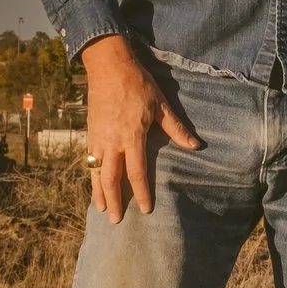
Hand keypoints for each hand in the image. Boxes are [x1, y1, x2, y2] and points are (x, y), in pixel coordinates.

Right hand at [81, 35, 200, 222]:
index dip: (141, 192)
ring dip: (99, 193)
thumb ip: (176, 128)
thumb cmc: (138, 84)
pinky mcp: (89, 133)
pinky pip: (89, 160)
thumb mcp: (161, 105)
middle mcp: (111, 142)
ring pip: (95, 172)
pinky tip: (95, 184)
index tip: (146, 209)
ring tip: (102, 209)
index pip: (136, 172)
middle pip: (111, 179)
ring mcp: (97, 138)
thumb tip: (197, 146)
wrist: (108, 67)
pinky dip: (91, 176)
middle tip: (117, 220)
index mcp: (131, 137)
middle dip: (114, 201)